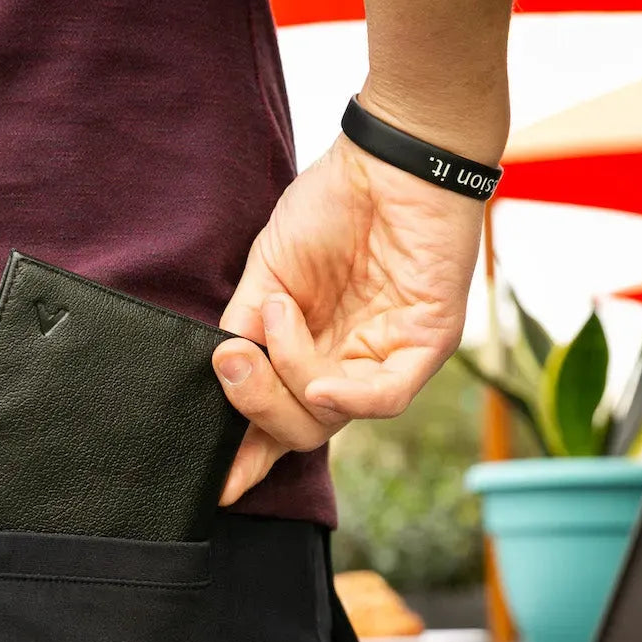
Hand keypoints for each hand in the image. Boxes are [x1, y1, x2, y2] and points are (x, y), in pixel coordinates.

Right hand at [213, 131, 485, 505]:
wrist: (387, 156)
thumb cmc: (330, 208)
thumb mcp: (266, 278)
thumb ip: (243, 333)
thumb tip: (218, 382)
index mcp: (308, 354)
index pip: (278, 418)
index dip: (246, 456)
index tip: (214, 486)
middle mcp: (346, 366)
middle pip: (299, 430)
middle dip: (256, 407)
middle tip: (231, 364)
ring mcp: (386, 359)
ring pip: (331, 418)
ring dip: (289, 381)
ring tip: (274, 320)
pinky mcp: (427, 344)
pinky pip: (386, 398)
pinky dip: (346, 399)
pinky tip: (318, 383)